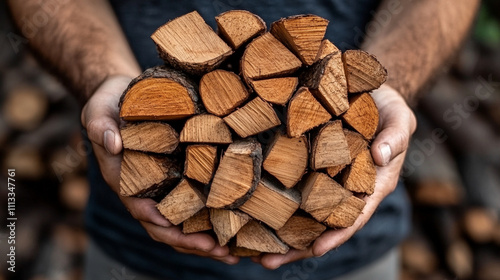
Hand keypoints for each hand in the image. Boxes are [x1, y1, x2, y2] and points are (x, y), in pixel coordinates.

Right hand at [81, 75, 238, 264]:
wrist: (123, 96)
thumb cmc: (109, 103)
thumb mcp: (98, 110)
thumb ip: (100, 126)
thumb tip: (113, 144)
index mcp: (123, 178)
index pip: (139, 207)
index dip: (157, 220)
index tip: (177, 229)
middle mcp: (143, 190)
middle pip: (164, 226)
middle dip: (189, 241)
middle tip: (219, 251)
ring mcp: (161, 188)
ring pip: (181, 224)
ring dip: (204, 241)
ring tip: (232, 252)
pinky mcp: (178, 179)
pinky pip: (193, 206)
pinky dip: (211, 221)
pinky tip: (235, 229)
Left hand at [253, 84, 416, 268]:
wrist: (367, 91)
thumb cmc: (387, 108)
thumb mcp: (398, 118)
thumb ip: (395, 137)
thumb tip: (382, 156)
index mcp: (370, 184)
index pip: (353, 215)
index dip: (337, 234)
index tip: (316, 250)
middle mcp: (344, 188)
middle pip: (320, 224)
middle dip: (295, 246)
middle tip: (267, 262)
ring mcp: (323, 179)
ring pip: (300, 212)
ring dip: (277, 232)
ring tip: (249, 250)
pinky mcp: (305, 165)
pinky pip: (288, 186)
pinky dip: (271, 201)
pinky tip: (249, 212)